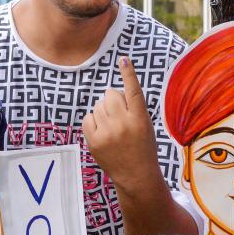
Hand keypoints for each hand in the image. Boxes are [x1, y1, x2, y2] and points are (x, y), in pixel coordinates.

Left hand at [83, 57, 161, 191]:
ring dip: (103, 111)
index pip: (133, 91)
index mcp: (140, 118)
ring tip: (113, 127)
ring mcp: (108, 133)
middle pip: (110, 94)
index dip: (128, 73)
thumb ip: (132, 108)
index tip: (123, 59)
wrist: (136, 175)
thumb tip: (110, 94)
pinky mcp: (94, 141)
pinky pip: (88, 117)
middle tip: (119, 115)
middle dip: (113, 100)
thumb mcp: (145, 125)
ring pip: (98, 105)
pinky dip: (93, 121)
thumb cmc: (142, 147)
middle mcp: (124, 124)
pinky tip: (102, 131)